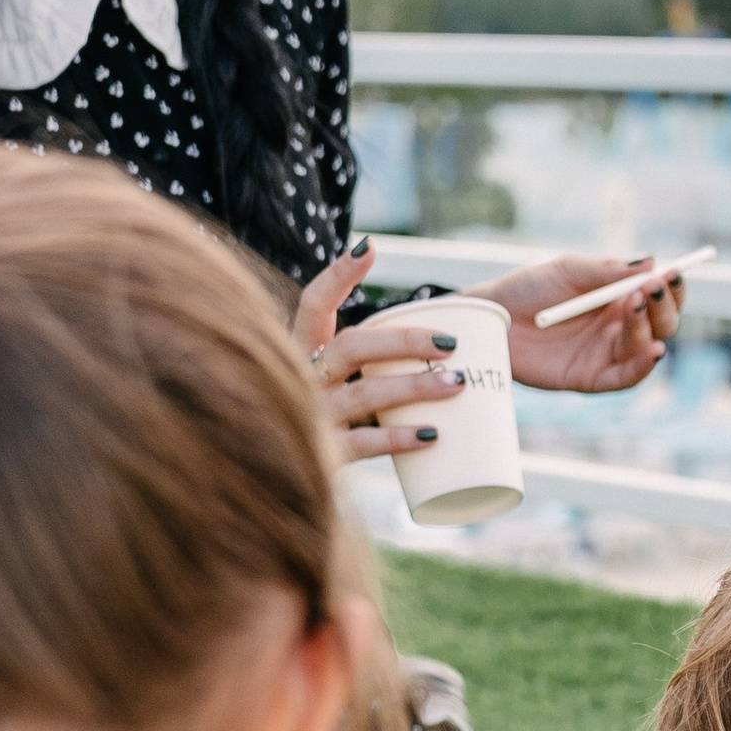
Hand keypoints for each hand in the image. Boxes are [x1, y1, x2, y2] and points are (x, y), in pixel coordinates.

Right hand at [295, 237, 471, 462]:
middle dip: (405, 341)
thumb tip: (434, 346)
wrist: (273, 482)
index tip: (369, 248)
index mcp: (298, 353)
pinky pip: (365, 443)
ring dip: (415, 387)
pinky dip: (400, 437)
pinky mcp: (323, 457)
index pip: (313, 305)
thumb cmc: (318, 422)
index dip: (338, 275)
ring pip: (365, 393)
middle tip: (452, 343)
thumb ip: (360, 363)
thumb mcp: (327, 384)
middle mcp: (299, 381)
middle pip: (352, 347)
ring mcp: (310, 419)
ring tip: (458, 383)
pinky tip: (433, 434)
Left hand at [482, 249, 686, 394]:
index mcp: (617, 300)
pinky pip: (624, 378)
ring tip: (634, 302)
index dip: (672, 288)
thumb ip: (607, 270)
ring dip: (648, 326)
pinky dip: (642, 367)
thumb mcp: (568, 269)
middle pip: (661, 324)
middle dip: (663, 306)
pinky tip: (653, 350)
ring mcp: (606, 354)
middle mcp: (618, 328)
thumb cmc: (528, 288)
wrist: (493, 318)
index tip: (675, 273)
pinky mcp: (591, 378)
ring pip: (645, 347)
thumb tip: (652, 263)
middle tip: (651, 288)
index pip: (658, 297)